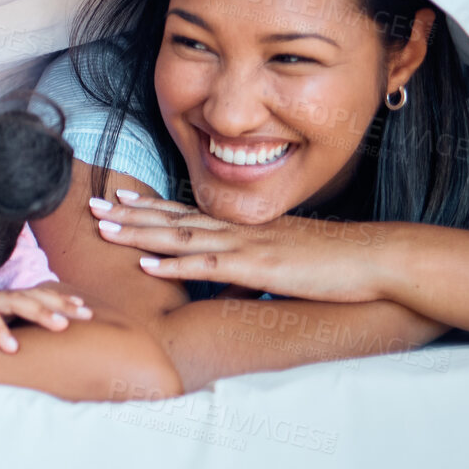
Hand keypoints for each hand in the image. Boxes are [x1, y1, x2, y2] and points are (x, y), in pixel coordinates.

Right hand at [0, 287, 93, 353]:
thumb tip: (23, 341)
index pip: (35, 295)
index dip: (60, 299)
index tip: (85, 308)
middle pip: (32, 295)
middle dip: (60, 303)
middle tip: (86, 314)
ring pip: (14, 302)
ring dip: (39, 313)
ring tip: (61, 326)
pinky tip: (13, 348)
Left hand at [87, 190, 390, 302]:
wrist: (378, 259)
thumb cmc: (339, 264)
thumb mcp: (290, 259)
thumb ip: (261, 262)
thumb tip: (241, 271)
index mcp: (247, 228)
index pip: (190, 212)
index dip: (152, 205)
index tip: (119, 197)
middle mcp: (240, 231)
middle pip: (174, 217)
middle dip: (130, 213)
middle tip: (90, 205)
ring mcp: (247, 246)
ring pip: (181, 235)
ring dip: (138, 232)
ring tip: (102, 228)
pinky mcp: (259, 266)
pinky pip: (207, 264)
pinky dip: (173, 263)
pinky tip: (145, 264)